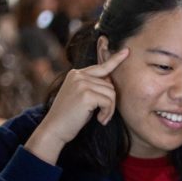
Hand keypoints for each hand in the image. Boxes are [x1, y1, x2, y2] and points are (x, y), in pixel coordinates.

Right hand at [25, 47, 128, 164]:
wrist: (54, 129)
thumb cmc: (70, 116)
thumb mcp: (81, 96)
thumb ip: (93, 86)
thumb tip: (111, 81)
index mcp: (76, 74)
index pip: (101, 66)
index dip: (115, 60)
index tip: (127, 51)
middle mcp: (78, 75)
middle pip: (110, 85)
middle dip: (110, 102)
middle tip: (103, 115)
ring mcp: (81, 83)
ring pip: (111, 93)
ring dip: (110, 109)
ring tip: (101, 118)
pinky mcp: (86, 94)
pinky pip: (109, 102)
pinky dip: (108, 113)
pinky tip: (100, 120)